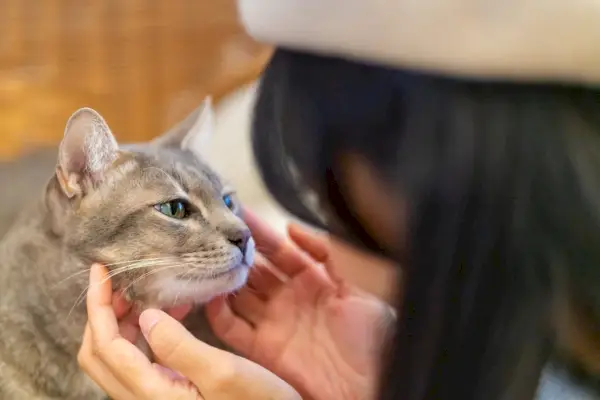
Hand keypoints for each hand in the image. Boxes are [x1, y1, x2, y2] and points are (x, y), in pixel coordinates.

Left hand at [78, 264, 300, 399]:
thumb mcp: (224, 372)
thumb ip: (180, 347)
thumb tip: (146, 317)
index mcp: (153, 395)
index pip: (106, 347)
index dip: (97, 306)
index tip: (102, 271)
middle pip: (100, 355)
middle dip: (102, 313)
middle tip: (120, 281)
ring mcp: (155, 399)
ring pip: (118, 358)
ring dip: (122, 322)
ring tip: (146, 293)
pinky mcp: (169, 396)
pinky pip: (140, 362)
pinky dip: (143, 334)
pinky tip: (170, 315)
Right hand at [205, 210, 395, 399]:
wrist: (371, 384)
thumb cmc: (373, 333)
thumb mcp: (357, 282)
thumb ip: (328, 252)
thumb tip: (292, 227)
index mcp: (313, 279)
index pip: (280, 250)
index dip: (260, 232)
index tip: (238, 212)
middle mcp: (289, 298)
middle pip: (256, 269)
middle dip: (236, 251)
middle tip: (214, 231)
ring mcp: (274, 323)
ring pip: (240, 295)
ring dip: (224, 278)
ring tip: (207, 258)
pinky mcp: (263, 350)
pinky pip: (233, 330)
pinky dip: (219, 314)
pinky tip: (213, 295)